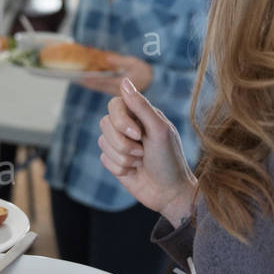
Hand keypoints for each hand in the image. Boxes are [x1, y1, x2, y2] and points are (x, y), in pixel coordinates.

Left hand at [80, 53, 151, 95]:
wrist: (152, 83)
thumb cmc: (143, 71)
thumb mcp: (134, 63)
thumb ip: (120, 60)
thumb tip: (107, 58)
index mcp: (121, 84)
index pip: (103, 80)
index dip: (91, 78)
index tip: (80, 75)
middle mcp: (116, 90)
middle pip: (96, 85)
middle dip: (84, 80)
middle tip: (71, 76)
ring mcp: (114, 92)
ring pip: (97, 87)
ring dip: (86, 82)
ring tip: (73, 77)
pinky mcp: (113, 91)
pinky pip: (100, 87)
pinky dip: (91, 82)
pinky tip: (83, 79)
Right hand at [98, 77, 195, 218]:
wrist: (169, 193)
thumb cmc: (170, 160)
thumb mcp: (159, 130)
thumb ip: (141, 106)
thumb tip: (125, 81)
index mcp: (141, 115)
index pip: (115, 104)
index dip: (121, 120)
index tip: (138, 134)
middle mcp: (128, 126)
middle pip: (105, 123)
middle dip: (123, 143)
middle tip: (143, 152)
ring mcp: (120, 144)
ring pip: (102, 141)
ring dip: (123, 157)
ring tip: (141, 162)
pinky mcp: (114, 161)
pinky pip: (103, 159)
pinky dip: (120, 168)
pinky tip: (134, 172)